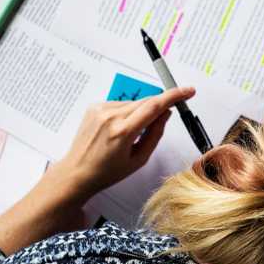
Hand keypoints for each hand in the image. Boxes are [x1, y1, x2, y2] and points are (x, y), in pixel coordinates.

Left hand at [46, 86, 195, 204]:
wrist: (76, 173)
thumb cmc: (106, 172)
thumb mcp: (138, 159)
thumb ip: (155, 134)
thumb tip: (166, 114)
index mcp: (123, 132)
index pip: (155, 106)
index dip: (174, 96)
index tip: (188, 91)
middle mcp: (110, 117)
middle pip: (146, 101)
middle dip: (159, 107)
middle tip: (162, 120)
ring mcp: (100, 109)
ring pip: (134, 102)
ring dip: (140, 112)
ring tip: (130, 134)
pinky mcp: (95, 106)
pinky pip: (121, 104)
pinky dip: (126, 113)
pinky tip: (118, 129)